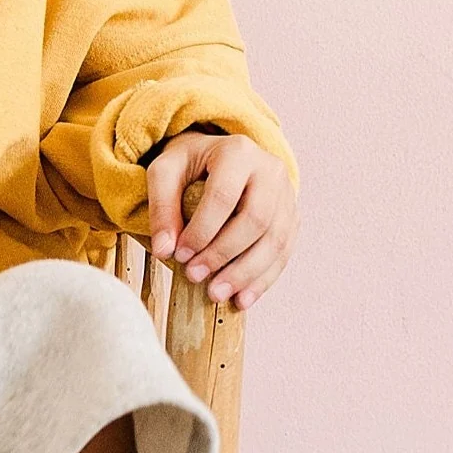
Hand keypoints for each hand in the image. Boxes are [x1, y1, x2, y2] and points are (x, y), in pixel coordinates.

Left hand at [144, 130, 296, 309]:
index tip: (180, 255)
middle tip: (195, 277)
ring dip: (246, 273)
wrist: (220, 158)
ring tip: (217, 295)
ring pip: (275, 240)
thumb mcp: (165, 172)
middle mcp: (269, 170)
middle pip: (256, 220)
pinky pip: (284, 252)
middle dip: (224, 254)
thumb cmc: (190, 166)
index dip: (202, 230)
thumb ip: (161, 206)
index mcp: (238, 153)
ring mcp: (286, 194)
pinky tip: (242, 299)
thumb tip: (164, 250)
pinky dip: (263, 279)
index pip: (223, 196)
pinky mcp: (291, 216)